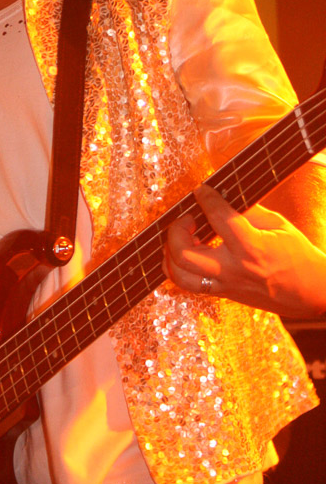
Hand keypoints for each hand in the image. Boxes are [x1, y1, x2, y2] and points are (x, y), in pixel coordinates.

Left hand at [162, 184, 325, 318]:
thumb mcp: (277, 224)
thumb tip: (221, 195)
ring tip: (184, 236)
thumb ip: (247, 210)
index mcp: (252, 248)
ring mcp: (226, 285)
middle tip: (188, 217)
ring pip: (179, 275)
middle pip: (184, 254)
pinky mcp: (223, 293)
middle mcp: (234, 270)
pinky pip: (188, 284)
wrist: (311, 293)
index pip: (218, 218)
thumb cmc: (297, 256)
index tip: (202, 189)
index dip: (205, 198)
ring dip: (171, 252)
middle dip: (176, 230)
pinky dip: (178, 267)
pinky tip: (186, 252)